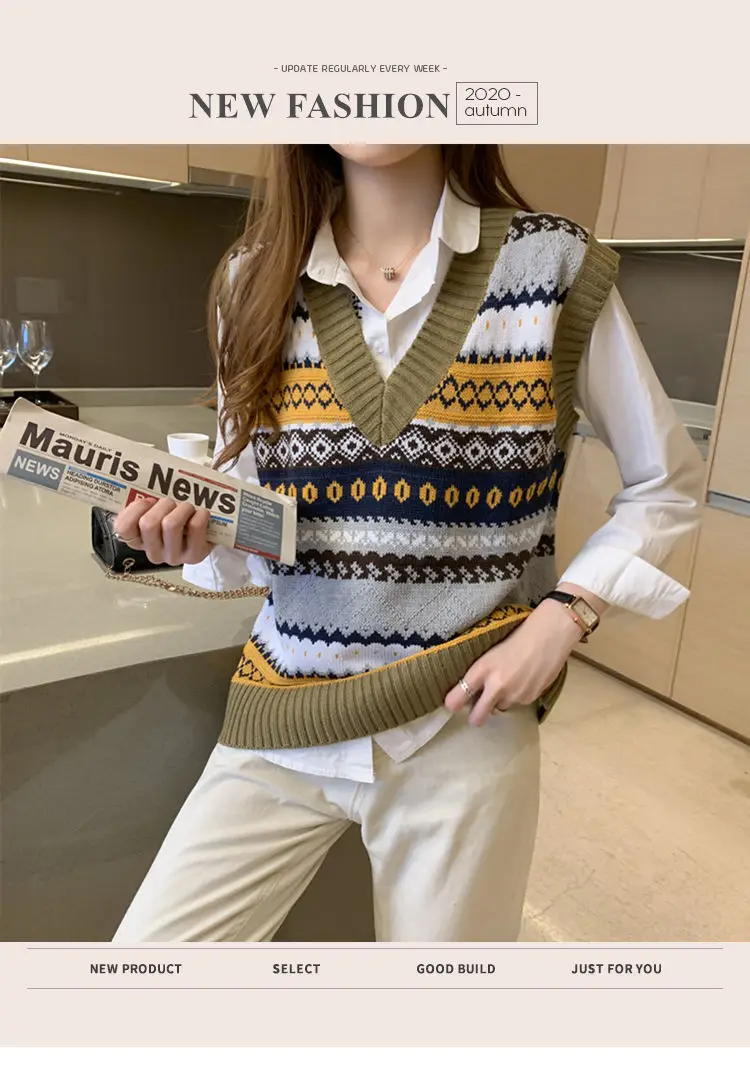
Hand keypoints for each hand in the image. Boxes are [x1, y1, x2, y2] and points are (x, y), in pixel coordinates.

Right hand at [113, 496, 213, 565]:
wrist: (205, 536)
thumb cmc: (176, 520)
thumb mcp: (156, 511)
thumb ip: (146, 502)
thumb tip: (146, 479)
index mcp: (138, 540)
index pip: (123, 528)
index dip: (135, 509)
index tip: (148, 500)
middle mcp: (153, 552)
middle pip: (148, 524)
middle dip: (163, 504)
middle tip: (171, 502)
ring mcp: (173, 556)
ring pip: (171, 524)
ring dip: (182, 508)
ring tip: (187, 507)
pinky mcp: (194, 555)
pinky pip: (195, 527)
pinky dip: (199, 514)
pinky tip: (200, 513)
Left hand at [444, 599, 585, 726]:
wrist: (550, 634)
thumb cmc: (519, 635)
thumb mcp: (492, 651)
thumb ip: (481, 672)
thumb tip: (472, 688)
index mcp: (482, 669)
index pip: (459, 695)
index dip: (453, 702)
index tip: (451, 705)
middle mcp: (496, 685)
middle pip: (478, 715)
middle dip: (475, 717)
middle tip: (475, 714)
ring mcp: (514, 694)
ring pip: (500, 707)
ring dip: (501, 701)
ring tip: (510, 681)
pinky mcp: (530, 698)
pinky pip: (518, 702)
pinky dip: (518, 695)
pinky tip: (524, 679)